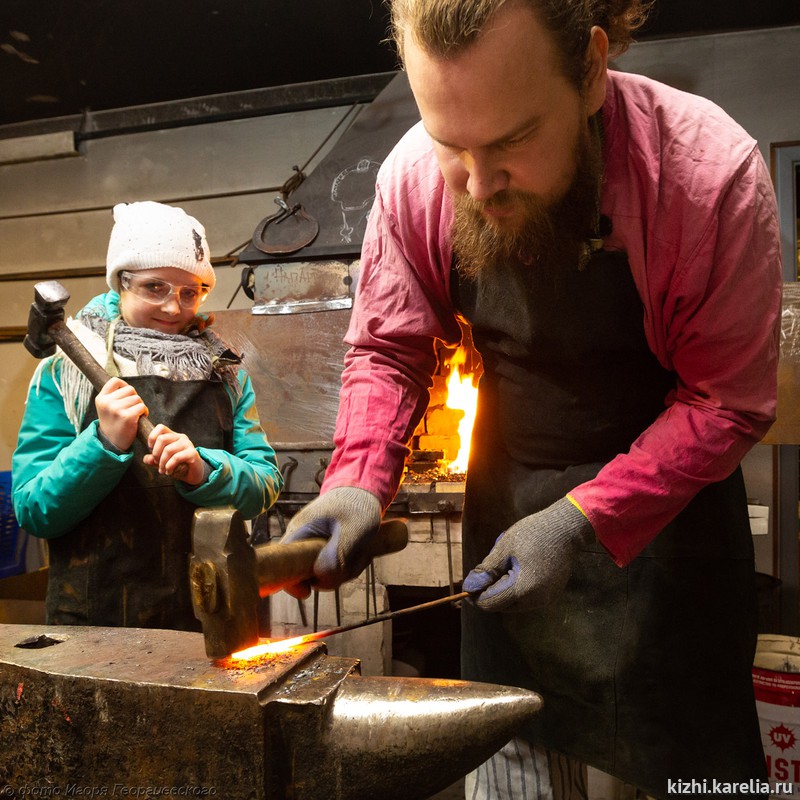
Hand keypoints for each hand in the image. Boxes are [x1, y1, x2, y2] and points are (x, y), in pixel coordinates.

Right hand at [95, 377, 147, 451]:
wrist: (111, 443)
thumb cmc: (113, 423)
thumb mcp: (106, 407)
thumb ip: (113, 396)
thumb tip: (127, 386)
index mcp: (101, 398)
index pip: (115, 381)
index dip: (124, 386)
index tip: (126, 395)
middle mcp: (107, 402)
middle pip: (130, 389)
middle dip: (134, 397)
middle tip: (132, 408)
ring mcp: (116, 409)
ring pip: (137, 398)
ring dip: (140, 405)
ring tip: (135, 414)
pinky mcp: (127, 416)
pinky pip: (142, 407)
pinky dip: (144, 411)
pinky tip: (140, 418)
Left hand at [143, 424, 205, 484]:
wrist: (194, 473)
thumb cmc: (178, 465)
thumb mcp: (163, 462)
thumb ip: (154, 459)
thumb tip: (146, 459)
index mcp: (173, 436)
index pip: (161, 428)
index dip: (152, 437)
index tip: (150, 448)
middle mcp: (181, 437)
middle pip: (162, 438)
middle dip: (155, 453)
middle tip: (156, 463)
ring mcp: (187, 444)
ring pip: (168, 449)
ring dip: (162, 463)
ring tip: (162, 470)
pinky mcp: (192, 453)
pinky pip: (176, 457)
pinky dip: (169, 466)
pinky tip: (169, 471)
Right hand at [280, 487, 381, 597]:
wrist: (363, 492)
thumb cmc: (357, 506)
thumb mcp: (354, 530)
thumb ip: (338, 556)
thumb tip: (320, 580)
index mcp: (299, 532)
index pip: (281, 564)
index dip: (289, 582)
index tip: (307, 591)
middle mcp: (302, 542)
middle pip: (308, 576)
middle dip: (332, 575)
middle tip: (355, 559)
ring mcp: (314, 548)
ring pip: (324, 575)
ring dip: (346, 569)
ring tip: (361, 550)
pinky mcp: (326, 552)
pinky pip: (334, 570)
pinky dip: (349, 566)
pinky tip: (360, 552)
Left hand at [463, 498, 594, 612]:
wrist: (566, 528)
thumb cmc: (533, 534)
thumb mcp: (504, 549)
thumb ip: (486, 571)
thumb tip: (469, 588)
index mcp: (522, 589)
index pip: (490, 603)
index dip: (475, 596)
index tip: (469, 583)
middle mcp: (535, 600)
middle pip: (502, 606)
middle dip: (490, 592)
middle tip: (488, 570)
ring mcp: (546, 599)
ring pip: (514, 604)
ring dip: (504, 591)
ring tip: (505, 566)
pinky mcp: (551, 595)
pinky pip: (527, 598)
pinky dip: (518, 589)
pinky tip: (518, 569)